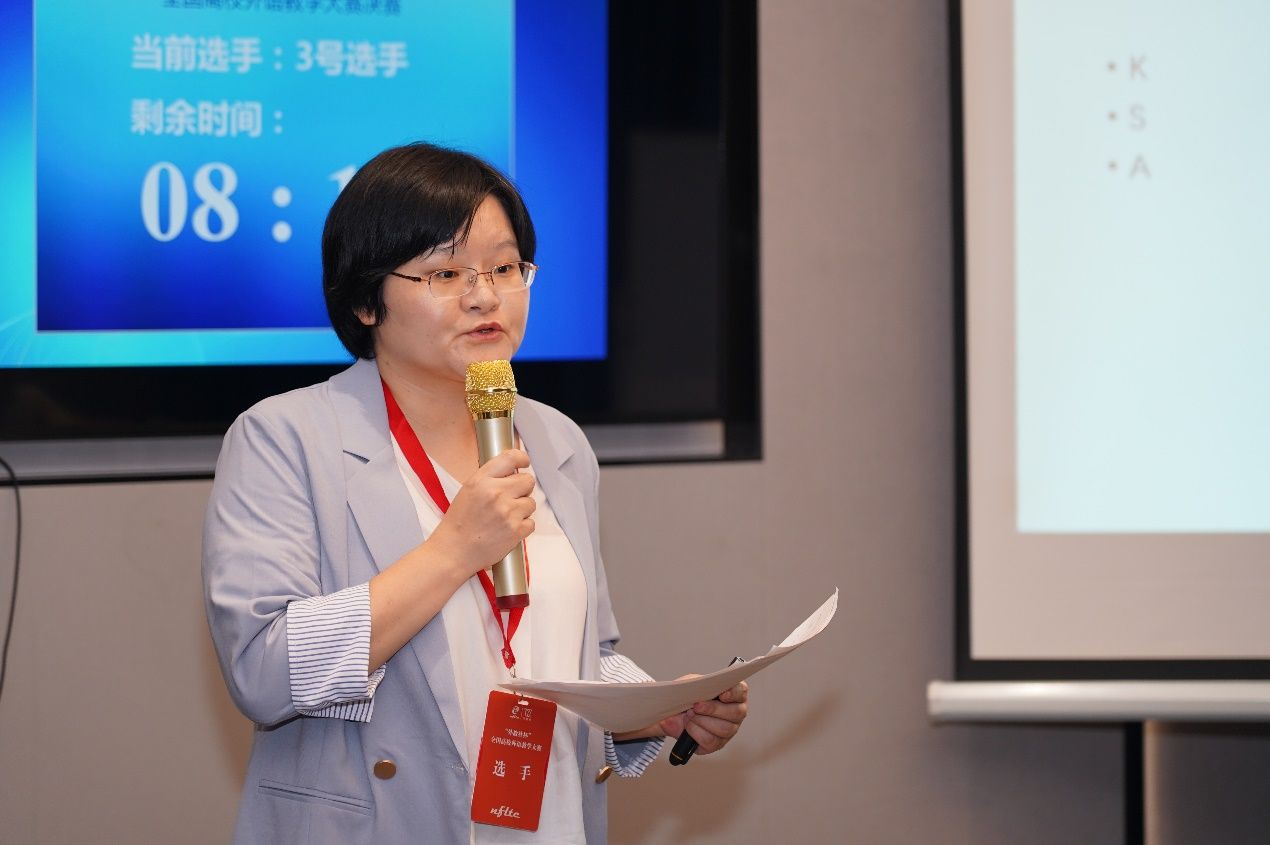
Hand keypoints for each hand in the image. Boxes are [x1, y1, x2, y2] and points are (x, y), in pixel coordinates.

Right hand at [428, 449, 535, 576]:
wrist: (454, 552)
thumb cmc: (459, 524)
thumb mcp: (468, 491)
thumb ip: (490, 478)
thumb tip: (512, 470)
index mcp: (481, 481)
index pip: (510, 458)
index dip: (521, 458)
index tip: (524, 462)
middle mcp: (496, 493)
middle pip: (527, 480)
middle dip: (522, 488)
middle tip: (511, 498)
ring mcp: (508, 512)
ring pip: (531, 502)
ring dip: (522, 510)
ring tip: (505, 518)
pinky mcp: (516, 530)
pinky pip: (531, 522)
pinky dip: (522, 527)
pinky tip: (507, 529)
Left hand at [657, 677, 748, 755]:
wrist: (674, 715)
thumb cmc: (687, 697)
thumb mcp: (687, 685)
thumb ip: (692, 684)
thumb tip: (694, 690)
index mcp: (733, 693)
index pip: (741, 691)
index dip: (734, 693)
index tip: (722, 694)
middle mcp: (736, 712)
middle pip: (736, 712)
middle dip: (714, 709)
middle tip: (696, 706)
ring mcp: (730, 729)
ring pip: (725, 728)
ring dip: (703, 721)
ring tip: (689, 714)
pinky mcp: (718, 744)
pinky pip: (711, 741)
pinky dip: (696, 732)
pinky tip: (688, 725)